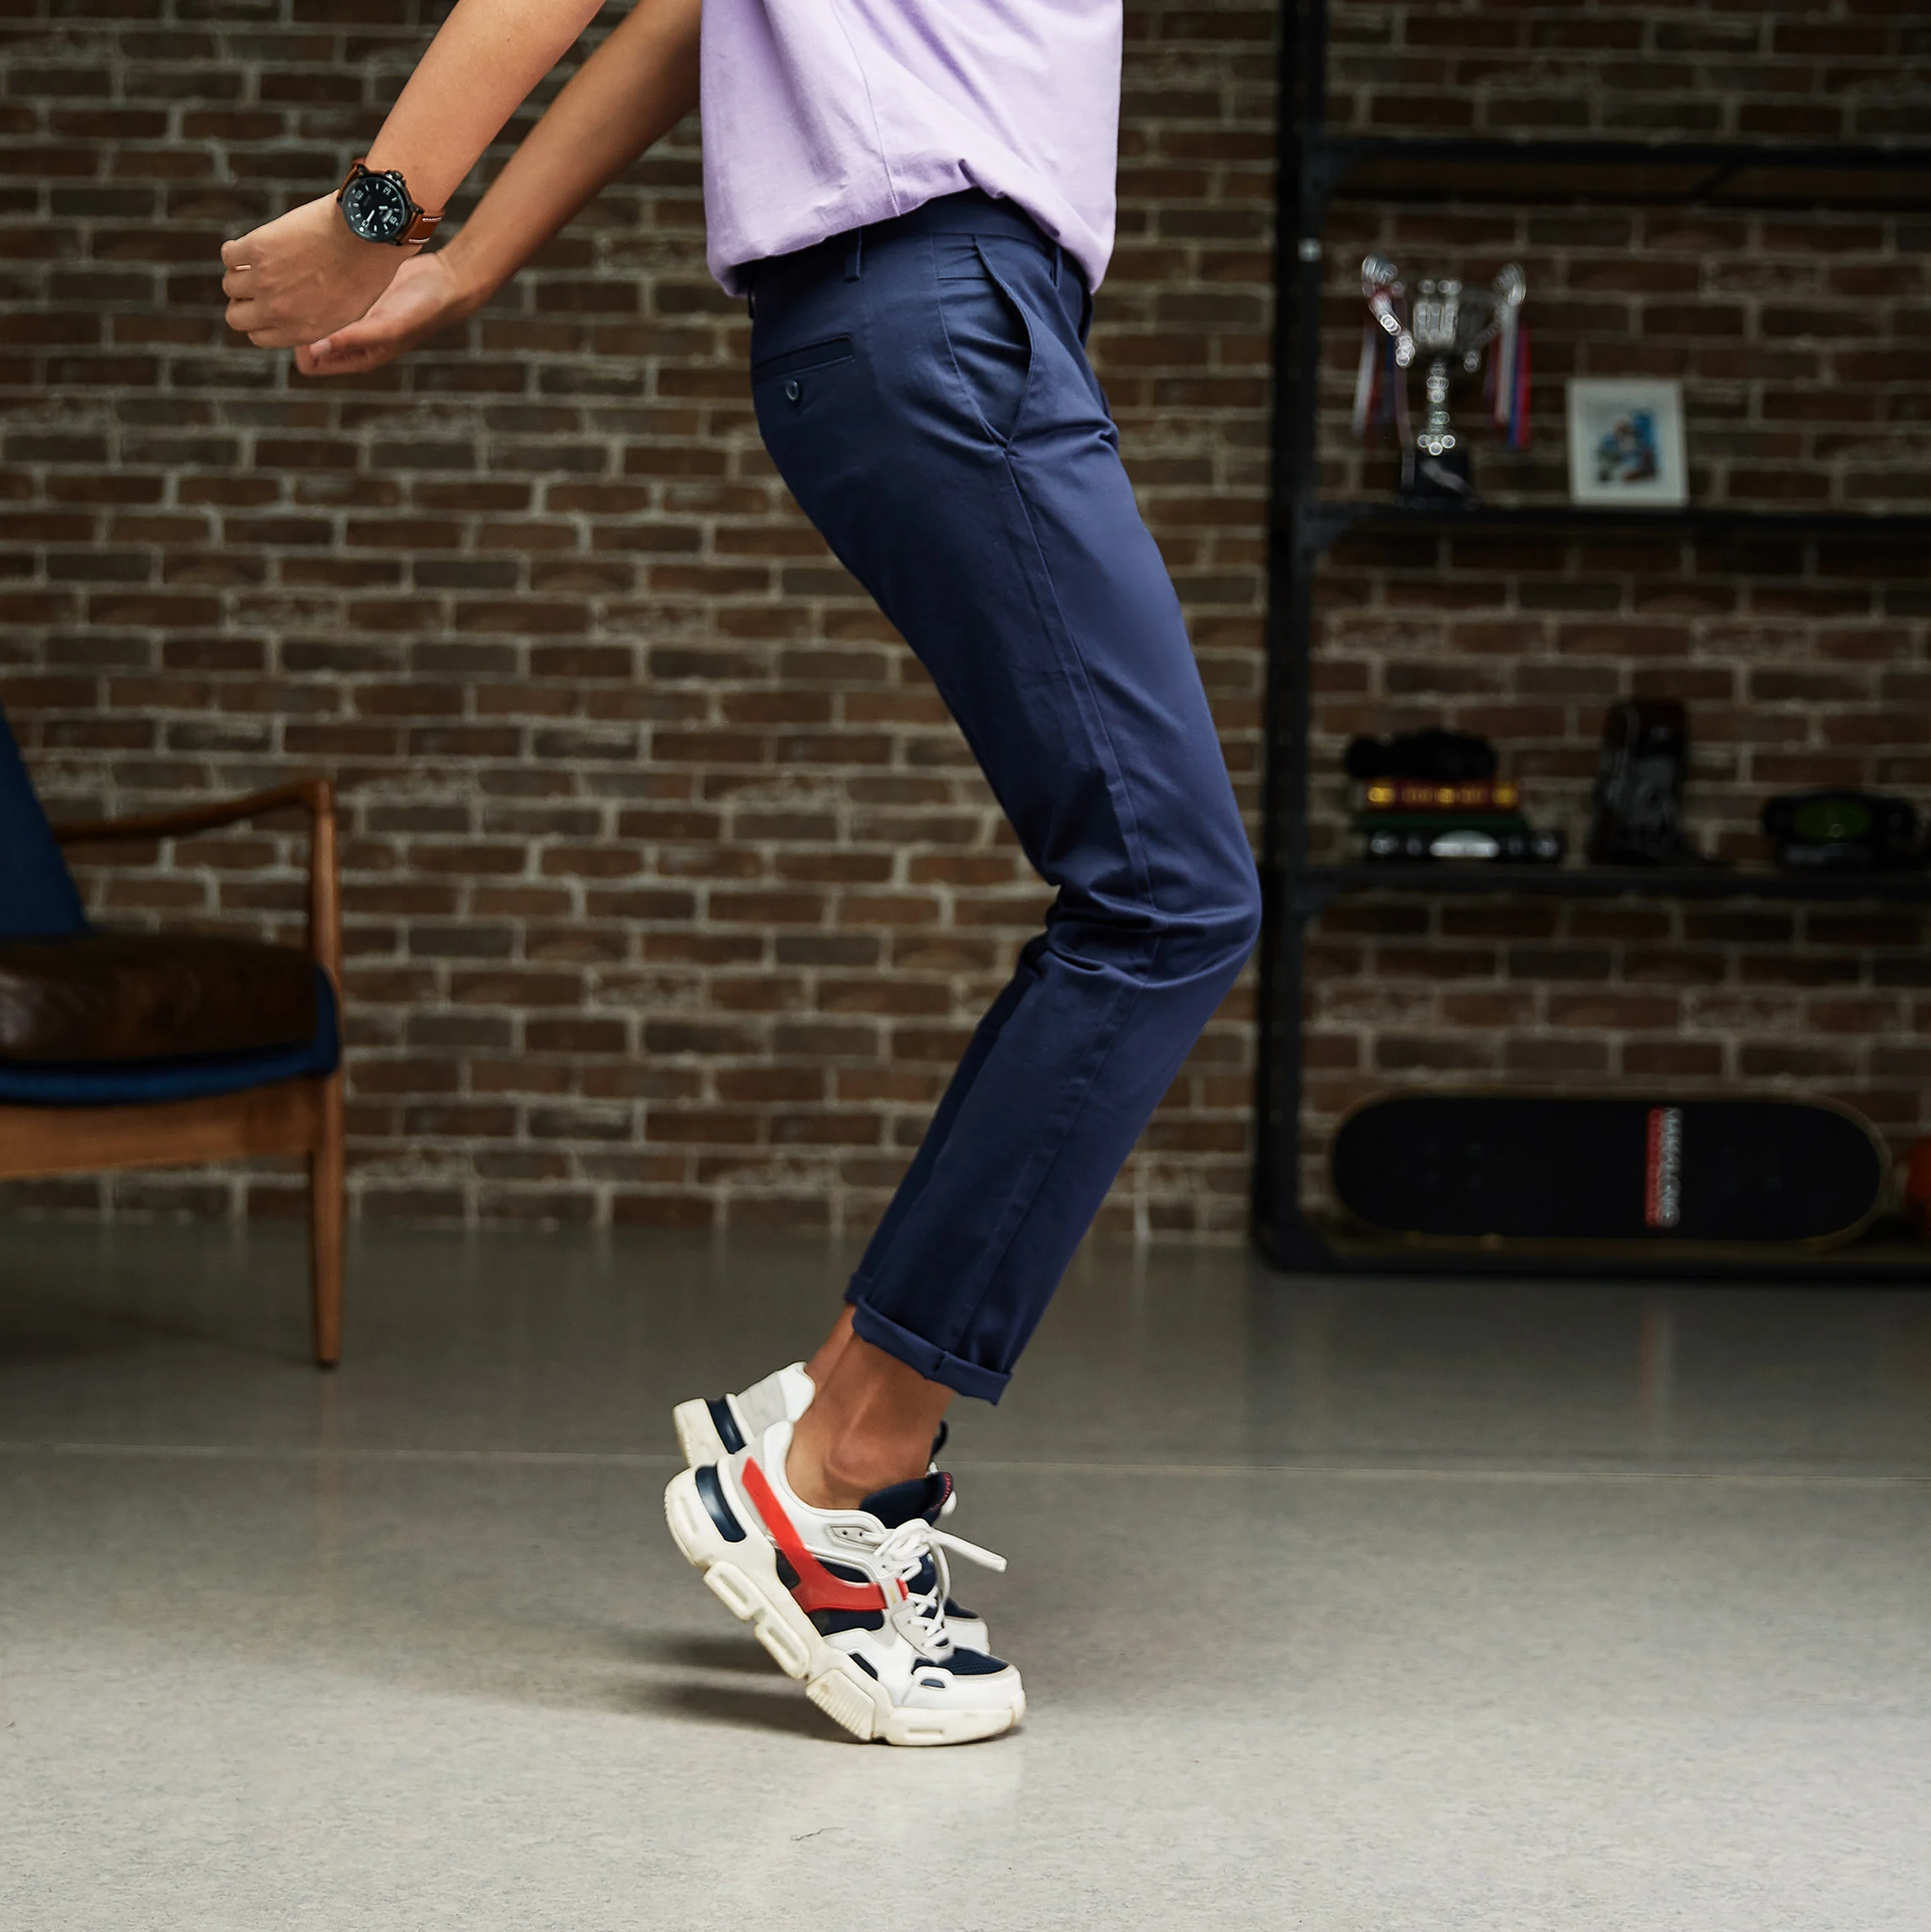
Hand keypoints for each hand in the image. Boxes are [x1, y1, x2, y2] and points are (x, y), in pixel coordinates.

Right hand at [221, 194, 413, 348]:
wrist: (365, 233)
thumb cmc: (365, 269)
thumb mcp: (346, 311)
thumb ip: (317, 320)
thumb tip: (299, 319)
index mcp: (303, 331)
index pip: (259, 337)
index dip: (261, 322)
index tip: (266, 306)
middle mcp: (279, 311)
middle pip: (236, 318)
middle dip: (243, 304)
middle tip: (252, 286)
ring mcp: (265, 280)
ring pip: (230, 286)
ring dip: (239, 274)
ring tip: (254, 262)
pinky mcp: (257, 248)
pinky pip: (229, 256)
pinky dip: (235, 251)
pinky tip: (251, 245)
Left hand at [294, 251, 475, 377]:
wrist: (444, 280)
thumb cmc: (421, 311)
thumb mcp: (388, 328)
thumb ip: (354, 338)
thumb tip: (314, 347)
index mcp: (356, 357)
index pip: (310, 363)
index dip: (299, 346)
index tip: (301, 320)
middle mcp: (349, 339)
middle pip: (304, 338)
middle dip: (297, 322)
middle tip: (296, 297)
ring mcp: (350, 316)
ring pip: (311, 314)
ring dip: (305, 301)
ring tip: (305, 282)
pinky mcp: (352, 293)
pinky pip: (324, 293)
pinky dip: (318, 286)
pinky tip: (319, 271)